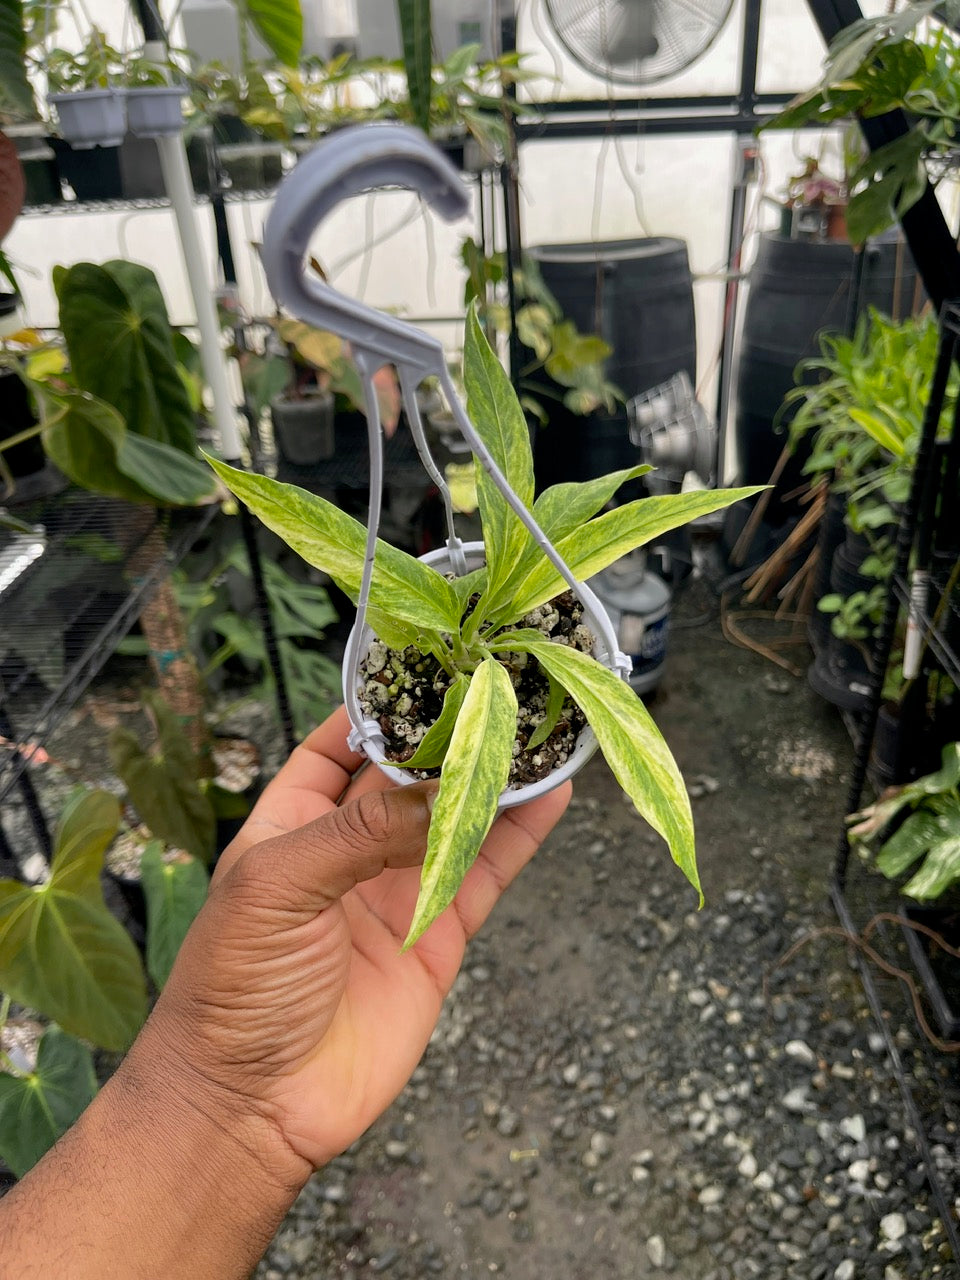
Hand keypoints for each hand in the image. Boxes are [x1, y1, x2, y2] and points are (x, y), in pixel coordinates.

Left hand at [130, 706, 569, 1177]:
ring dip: (496, 777)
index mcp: (293, 820)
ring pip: (457, 816)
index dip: (384, 704)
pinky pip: (484, 872)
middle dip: (452, 734)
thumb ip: (360, 832)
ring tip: (543, 729)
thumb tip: (438, 788)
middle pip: (411, 774)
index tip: (433, 664)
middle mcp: (349, 846)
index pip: (342, 742)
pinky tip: (551, 795)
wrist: (254, 1106)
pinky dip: (519, 835)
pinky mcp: (438, 935)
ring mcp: (397, 888)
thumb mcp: (279, 887)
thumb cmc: (233, 987)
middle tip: (505, 689)